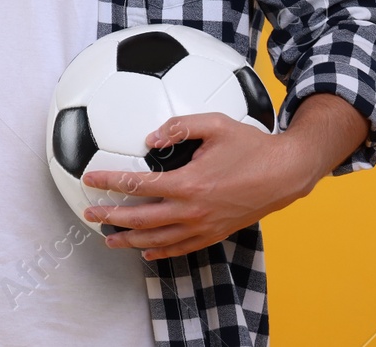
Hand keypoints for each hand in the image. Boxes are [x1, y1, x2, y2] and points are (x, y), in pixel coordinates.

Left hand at [80, 112, 319, 261]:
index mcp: (188, 183)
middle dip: (111, 217)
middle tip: (89, 214)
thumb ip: (179, 126)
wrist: (286, 173)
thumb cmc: (251, 145)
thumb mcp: (215, 124)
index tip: (89, 179)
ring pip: (158, 239)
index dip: (110, 181)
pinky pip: (183, 248)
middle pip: (141, 219)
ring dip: (130, 240)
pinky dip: (161, 251)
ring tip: (108, 239)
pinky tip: (146, 251)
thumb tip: (150, 138)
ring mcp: (205, 226)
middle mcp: (193, 210)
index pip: (137, 185)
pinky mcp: (216, 233)